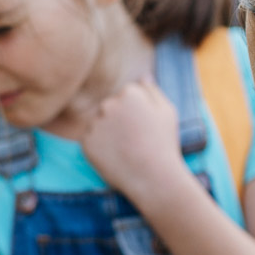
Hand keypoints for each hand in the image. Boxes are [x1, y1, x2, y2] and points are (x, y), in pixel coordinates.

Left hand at [79, 79, 188, 198]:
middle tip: (136, 140)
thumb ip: (153, 91)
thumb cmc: (164, 144)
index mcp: (129, 93)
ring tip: (126, 150)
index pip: (127, 95)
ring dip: (109, 133)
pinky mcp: (86, 142)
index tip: (144, 127)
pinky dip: (101, 148)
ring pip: (99, 123)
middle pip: (110, 107)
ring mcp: (95, 123)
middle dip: (119, 120)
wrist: (153, 177)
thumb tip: (142, 77)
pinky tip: (116, 157)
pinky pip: (91, 140)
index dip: (137, 112)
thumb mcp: (167, 112)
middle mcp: (109, 104)